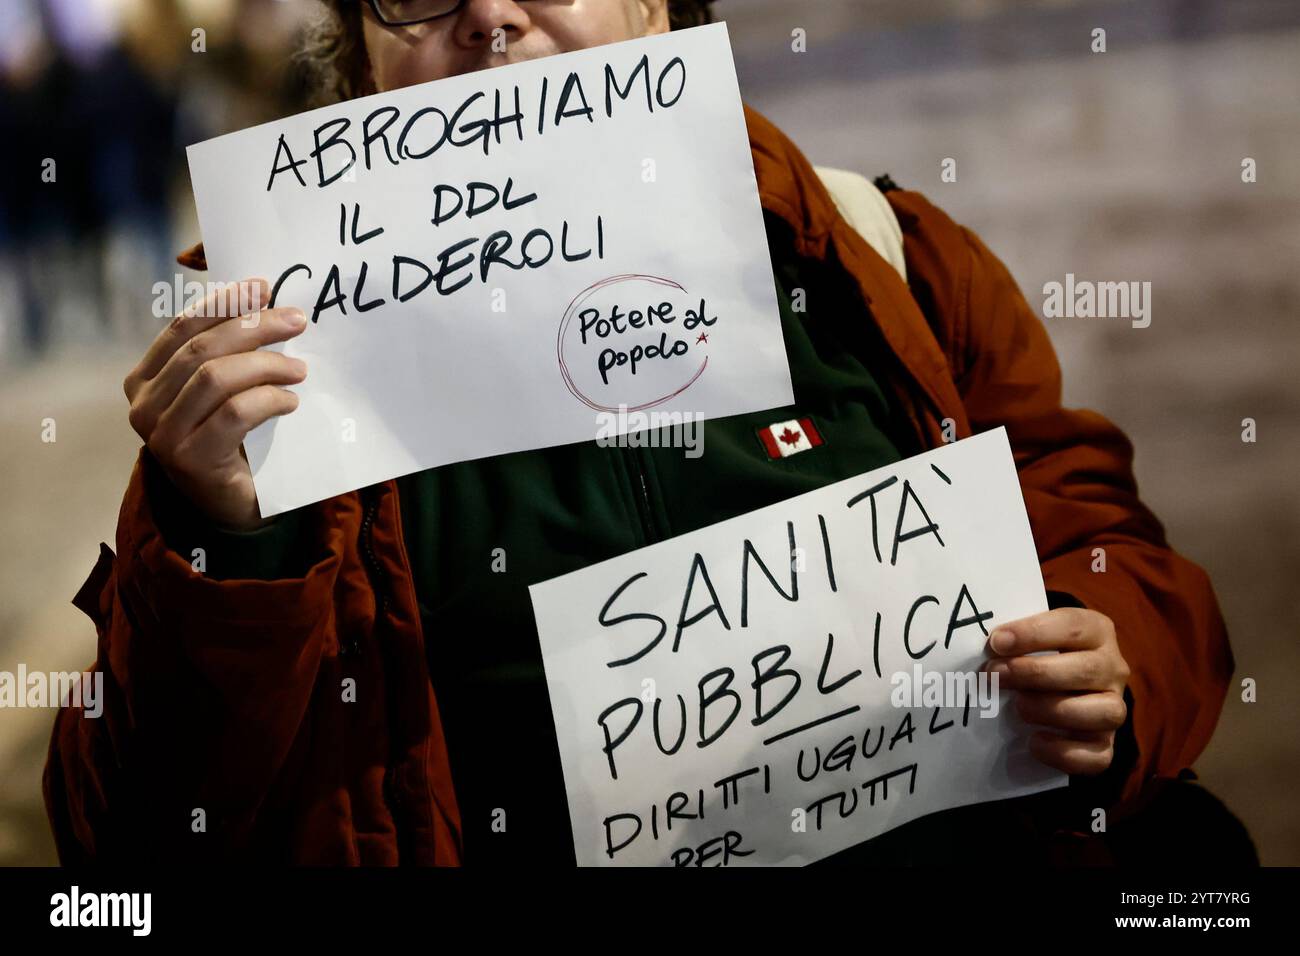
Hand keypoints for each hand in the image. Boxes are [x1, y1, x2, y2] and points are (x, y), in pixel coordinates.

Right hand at [124, 278, 307, 529]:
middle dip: (253, 327)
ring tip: (299, 369)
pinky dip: (269, 400)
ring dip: (266, 364)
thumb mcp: (220, 391)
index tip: (262, 287)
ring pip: (215, 377)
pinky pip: (234, 413)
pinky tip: (290, 402)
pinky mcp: (190, 458)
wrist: (231, 506)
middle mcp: (143, 404)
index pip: (182, 327)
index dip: (223, 303)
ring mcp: (162, 434)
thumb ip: (225, 354)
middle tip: (297, 321)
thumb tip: (264, 301)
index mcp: (144, 379)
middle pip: (201, 348)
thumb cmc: (229, 441)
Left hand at [983, 607, 1129, 774]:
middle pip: (1086, 670)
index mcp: (1096, 632)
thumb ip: (1015, 640)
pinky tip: (1034, 741)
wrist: (1060, 687)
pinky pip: (1098, 756)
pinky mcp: (1105, 743)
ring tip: (1018, 707)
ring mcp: (1113, 707)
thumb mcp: (1031, 638)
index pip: (1073, 626)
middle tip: (995, 675)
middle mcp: (1112, 668)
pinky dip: (1064, 752)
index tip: (997, 642)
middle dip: (1035, 673)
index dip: (1033, 633)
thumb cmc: (1038, 655)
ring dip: (1053, 710)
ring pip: (1104, 712)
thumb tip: (987, 649)